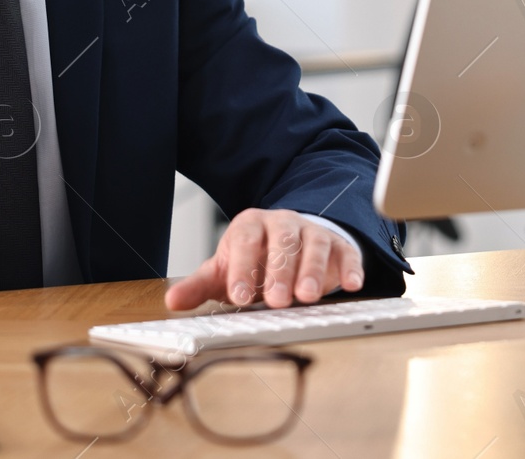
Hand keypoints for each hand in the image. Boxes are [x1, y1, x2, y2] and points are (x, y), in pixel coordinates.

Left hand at [164, 208, 364, 311]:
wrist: (288, 244)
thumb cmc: (254, 261)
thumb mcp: (224, 270)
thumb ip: (201, 286)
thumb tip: (173, 301)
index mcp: (251, 225)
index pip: (245, 242)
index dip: (242, 268)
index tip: (238, 296)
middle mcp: (282, 224)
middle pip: (283, 241)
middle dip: (280, 271)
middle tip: (276, 301)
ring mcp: (312, 231)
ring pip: (315, 243)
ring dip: (313, 270)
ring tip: (308, 297)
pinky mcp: (338, 244)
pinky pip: (346, 251)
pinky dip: (351, 267)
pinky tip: (351, 285)